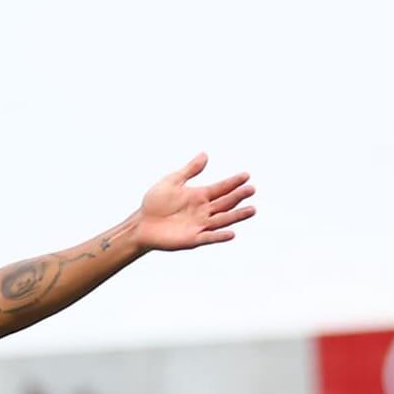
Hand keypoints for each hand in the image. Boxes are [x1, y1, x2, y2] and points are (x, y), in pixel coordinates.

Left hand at [133, 154, 255, 252]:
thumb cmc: (154, 203)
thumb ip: (189, 170)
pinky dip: (219, 236)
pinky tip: (232, 233)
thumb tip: (205, 155)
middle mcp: (203, 210)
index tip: (246, 175)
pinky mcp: (192, 239)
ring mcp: (199, 225)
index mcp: (199, 195)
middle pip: (225, 202)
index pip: (221, 188)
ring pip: (222, 220)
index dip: (233, 182)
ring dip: (237, 216)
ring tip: (252, 210)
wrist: (140, 224)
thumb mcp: (172, 182)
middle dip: (238, 196)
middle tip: (251, 189)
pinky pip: (209, 237)